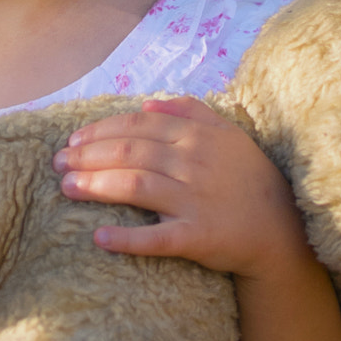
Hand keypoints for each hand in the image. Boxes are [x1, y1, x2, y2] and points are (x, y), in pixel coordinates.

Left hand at [53, 96, 302, 278]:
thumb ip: (191, 111)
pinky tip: (99, 237)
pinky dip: (127, 238)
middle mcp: (194, 163)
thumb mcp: (228, 134)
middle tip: (58, 163)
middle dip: (87, 156)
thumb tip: (148, 101)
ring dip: (96, 185)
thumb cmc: (249, 179)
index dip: (100, 130)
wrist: (282, 229)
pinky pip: (158, 238)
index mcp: (197, 136)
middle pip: (129, 152)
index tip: (73, 140)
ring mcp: (196, 200)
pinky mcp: (199, 237)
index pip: (138, 125)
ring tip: (67, 187)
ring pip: (135, 186)